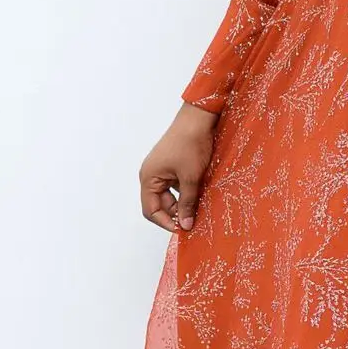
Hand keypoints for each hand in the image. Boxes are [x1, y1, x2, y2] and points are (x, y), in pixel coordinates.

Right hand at [139, 102, 219, 232]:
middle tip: (194, 221)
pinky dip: (186, 192)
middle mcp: (151, 175)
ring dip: (182, 203)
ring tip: (199, 208)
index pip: (150, 210)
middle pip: (159, 204)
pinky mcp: (171, 165)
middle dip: (175, 214)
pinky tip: (199, 194)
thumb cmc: (191, 144)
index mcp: (148, 178)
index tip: (183, 230)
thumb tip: (186, 225)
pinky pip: (175, 185)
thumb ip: (187, 204)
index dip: (165, 222)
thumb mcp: (191, 178)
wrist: (199, 118)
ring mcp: (161, 169)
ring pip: (169, 195)